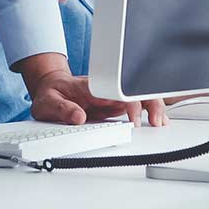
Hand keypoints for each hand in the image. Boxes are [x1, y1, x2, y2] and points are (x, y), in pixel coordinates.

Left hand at [18, 54, 167, 126]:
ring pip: (138, 96)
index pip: (116, 90)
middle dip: (150, 103)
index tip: (134, 118)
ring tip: (160, 122)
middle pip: (134, 90)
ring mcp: (111, 96)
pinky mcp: (113, 103)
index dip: (129, 102)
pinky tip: (156, 119)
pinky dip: (148, 110)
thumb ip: (62, 109)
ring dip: (153, 106)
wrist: (50, 88)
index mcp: (91, 86)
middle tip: (156, 121)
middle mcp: (105, 89)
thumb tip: (78, 117)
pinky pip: (135, 104)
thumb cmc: (51, 93)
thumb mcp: (47, 102)